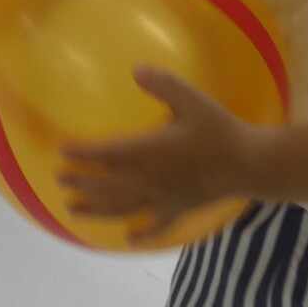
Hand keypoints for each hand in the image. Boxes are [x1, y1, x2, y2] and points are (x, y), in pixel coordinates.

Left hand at [58, 68, 252, 244]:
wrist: (249, 164)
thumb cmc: (219, 130)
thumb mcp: (192, 100)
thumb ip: (162, 84)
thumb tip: (136, 68)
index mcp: (149, 151)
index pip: (106, 154)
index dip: (82, 153)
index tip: (62, 152)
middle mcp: (149, 179)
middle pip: (106, 184)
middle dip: (79, 181)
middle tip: (58, 179)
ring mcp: (162, 199)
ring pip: (120, 208)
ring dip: (94, 209)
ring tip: (72, 210)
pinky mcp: (178, 210)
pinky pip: (155, 226)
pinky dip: (140, 233)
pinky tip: (128, 239)